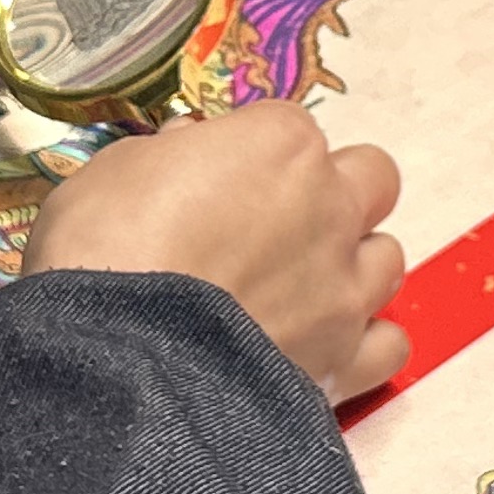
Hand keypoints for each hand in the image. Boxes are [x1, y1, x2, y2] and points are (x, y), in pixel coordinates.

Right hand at [24, 101, 408, 401]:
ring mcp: (344, 288)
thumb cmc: (105, 257)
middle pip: (370, 179)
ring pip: (387, 259)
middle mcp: (330, 208)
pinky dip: (364, 342)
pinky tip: (321, 343)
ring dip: (350, 266)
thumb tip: (182, 154)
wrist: (116, 366)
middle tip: (275, 223)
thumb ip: (167, 157)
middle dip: (331, 194)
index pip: (289, 128)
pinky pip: (388, 343)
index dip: (252, 154)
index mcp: (279, 145)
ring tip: (296, 289)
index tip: (217, 178)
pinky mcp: (345, 362)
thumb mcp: (115, 173)